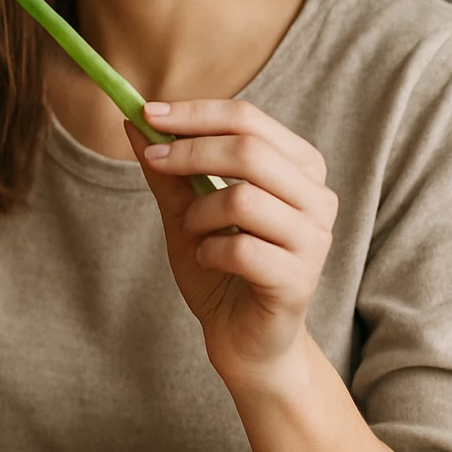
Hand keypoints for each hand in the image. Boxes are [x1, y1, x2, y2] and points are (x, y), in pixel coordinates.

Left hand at [124, 100, 336, 385]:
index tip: (148, 112)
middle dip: (190, 151)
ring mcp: (314, 239)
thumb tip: (134, 120)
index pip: (249, 119)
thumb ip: (168, 170)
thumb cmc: (221, 268)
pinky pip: (241, 249)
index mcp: (300, 168)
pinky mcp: (300, 279)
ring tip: (193, 233)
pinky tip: (209, 261)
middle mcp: (317, 197)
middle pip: (250, 150)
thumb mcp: (186, 211)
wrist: (242, 338)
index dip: (196, 113)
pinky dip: (209, 251)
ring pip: (243, 199)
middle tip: (152, 159)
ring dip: (198, 214)